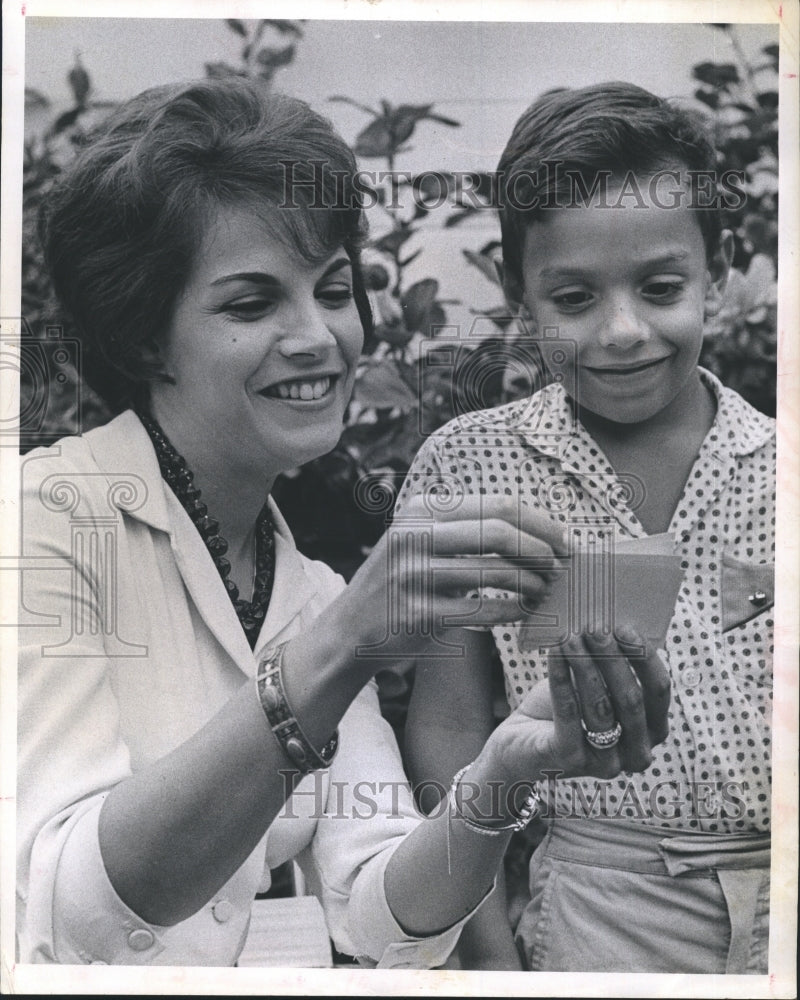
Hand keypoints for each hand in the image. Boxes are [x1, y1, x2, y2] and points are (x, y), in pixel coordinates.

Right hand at [328, 494, 566, 674]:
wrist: (350, 630)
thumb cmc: (402, 582)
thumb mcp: (421, 539)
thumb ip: (467, 527)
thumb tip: (538, 527)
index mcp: (422, 510)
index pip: (499, 506)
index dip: (540, 523)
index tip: (564, 541)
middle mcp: (414, 535)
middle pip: (500, 532)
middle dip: (540, 550)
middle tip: (559, 568)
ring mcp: (414, 574)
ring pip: (495, 572)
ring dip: (531, 584)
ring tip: (543, 591)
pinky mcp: (418, 613)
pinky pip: (482, 611)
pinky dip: (512, 611)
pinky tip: (523, 612)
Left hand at [473, 628, 669, 794]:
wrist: (521, 743)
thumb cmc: (565, 709)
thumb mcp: (595, 686)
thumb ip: (611, 666)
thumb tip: (611, 623)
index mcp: (652, 731)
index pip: (658, 691)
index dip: (644, 658)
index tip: (624, 627)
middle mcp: (636, 753)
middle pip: (631, 698)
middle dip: (612, 658)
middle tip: (595, 627)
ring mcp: (605, 762)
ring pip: (600, 706)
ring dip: (584, 665)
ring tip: (570, 636)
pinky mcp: (570, 759)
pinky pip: (568, 713)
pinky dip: (561, 678)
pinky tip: (555, 653)